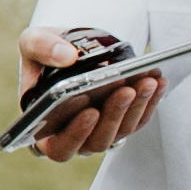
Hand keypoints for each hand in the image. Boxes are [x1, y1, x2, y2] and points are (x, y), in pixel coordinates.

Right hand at [14, 27, 157, 163]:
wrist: (73, 48)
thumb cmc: (48, 51)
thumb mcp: (33, 42)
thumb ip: (40, 47)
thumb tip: (66, 57)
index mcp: (43, 127)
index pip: (58, 147)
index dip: (75, 134)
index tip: (90, 110)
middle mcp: (74, 135)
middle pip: (97, 141)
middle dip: (113, 115)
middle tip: (125, 90)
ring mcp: (101, 130)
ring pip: (122, 131)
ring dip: (136, 107)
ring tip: (146, 80)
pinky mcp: (123, 120)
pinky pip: (139, 118)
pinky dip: (150, 100)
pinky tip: (157, 80)